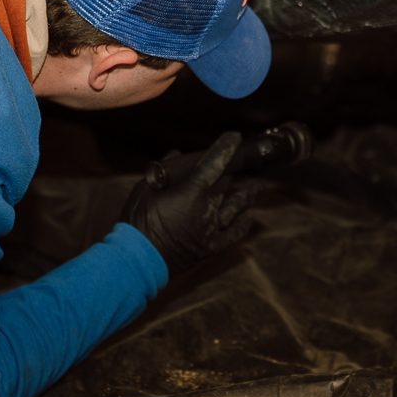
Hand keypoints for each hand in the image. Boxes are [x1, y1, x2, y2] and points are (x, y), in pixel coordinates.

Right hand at [121, 131, 259, 274]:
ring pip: (236, 207)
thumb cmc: (138, 222)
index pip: (215, 162)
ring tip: (258, 188)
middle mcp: (208, 208)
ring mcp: (211, 229)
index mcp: (192, 191)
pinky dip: (242, 225)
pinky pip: (233, 234)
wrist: (138, 259)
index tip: (234, 137)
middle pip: (225, 182)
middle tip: (233, 163)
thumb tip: (174, 155)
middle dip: (229, 170)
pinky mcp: (210, 247)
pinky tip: (249, 219)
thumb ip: (164, 171)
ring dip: (248, 195)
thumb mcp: (145, 189)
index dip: (226, 147)